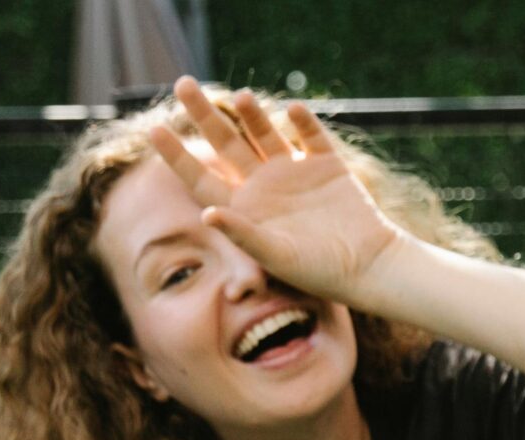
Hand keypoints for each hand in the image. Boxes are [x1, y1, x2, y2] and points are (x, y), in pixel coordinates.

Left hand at [147, 78, 403, 308]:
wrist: (370, 266)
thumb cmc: (321, 271)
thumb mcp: (276, 256)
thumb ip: (243, 234)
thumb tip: (208, 213)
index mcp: (246, 209)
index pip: (202, 179)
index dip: (177, 156)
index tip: (154, 129)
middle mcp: (265, 186)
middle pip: (226, 144)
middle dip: (203, 115)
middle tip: (182, 83)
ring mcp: (295, 173)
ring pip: (264, 134)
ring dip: (252, 114)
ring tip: (241, 96)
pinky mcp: (327, 165)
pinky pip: (311, 137)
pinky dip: (303, 122)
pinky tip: (294, 110)